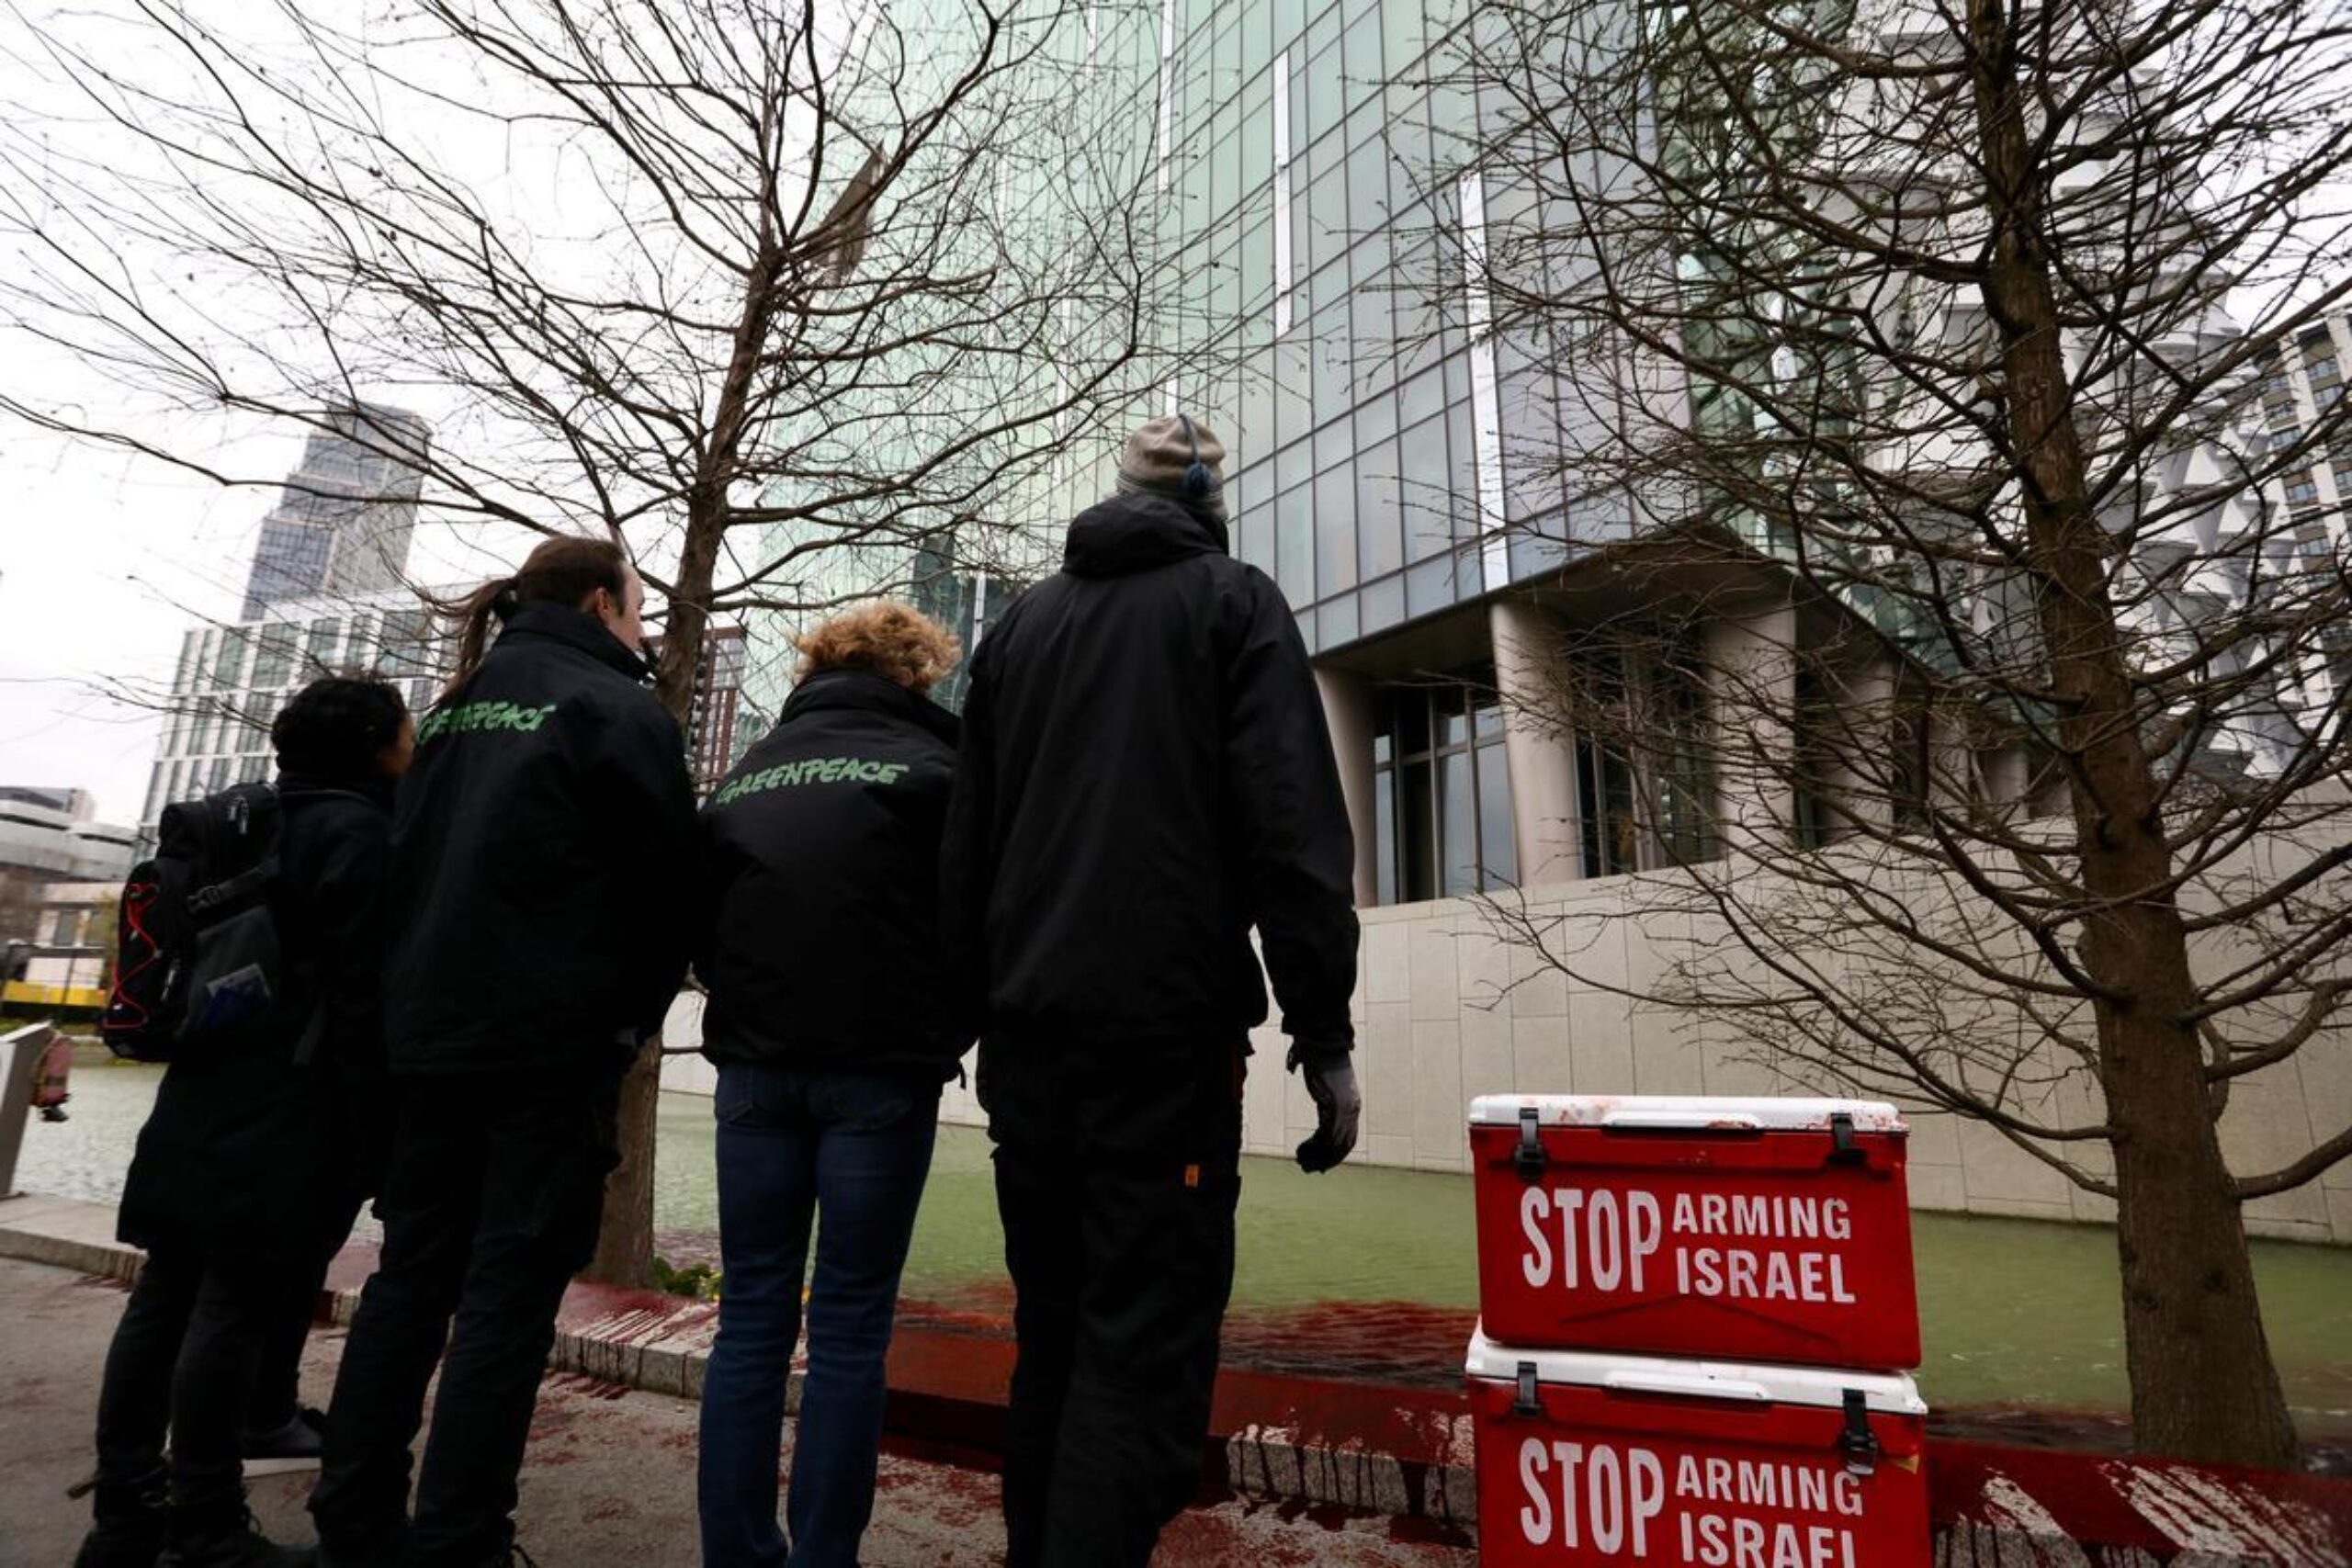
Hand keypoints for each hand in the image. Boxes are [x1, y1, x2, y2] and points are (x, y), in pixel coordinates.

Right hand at [1289, 1044, 1359, 1173]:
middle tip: (1311, 1169)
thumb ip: (1324, 1098)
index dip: (1336, 1155)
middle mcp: (1351, 1111)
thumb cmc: (1323, 1060)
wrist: (1324, 1045)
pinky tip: (1301, 1151)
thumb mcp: (1326, 1085)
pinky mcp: (1334, 1106)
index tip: (1323, 1165)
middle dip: (1326, 1161)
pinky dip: (1313, 1147)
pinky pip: (1324, 1135)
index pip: (1348, 1139)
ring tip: (1302, 1162)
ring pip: (1333, 1144)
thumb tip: (1310, 1091)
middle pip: (1342, 1145)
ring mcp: (1344, 1109)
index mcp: (1352, 1106)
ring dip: (1317, 1157)